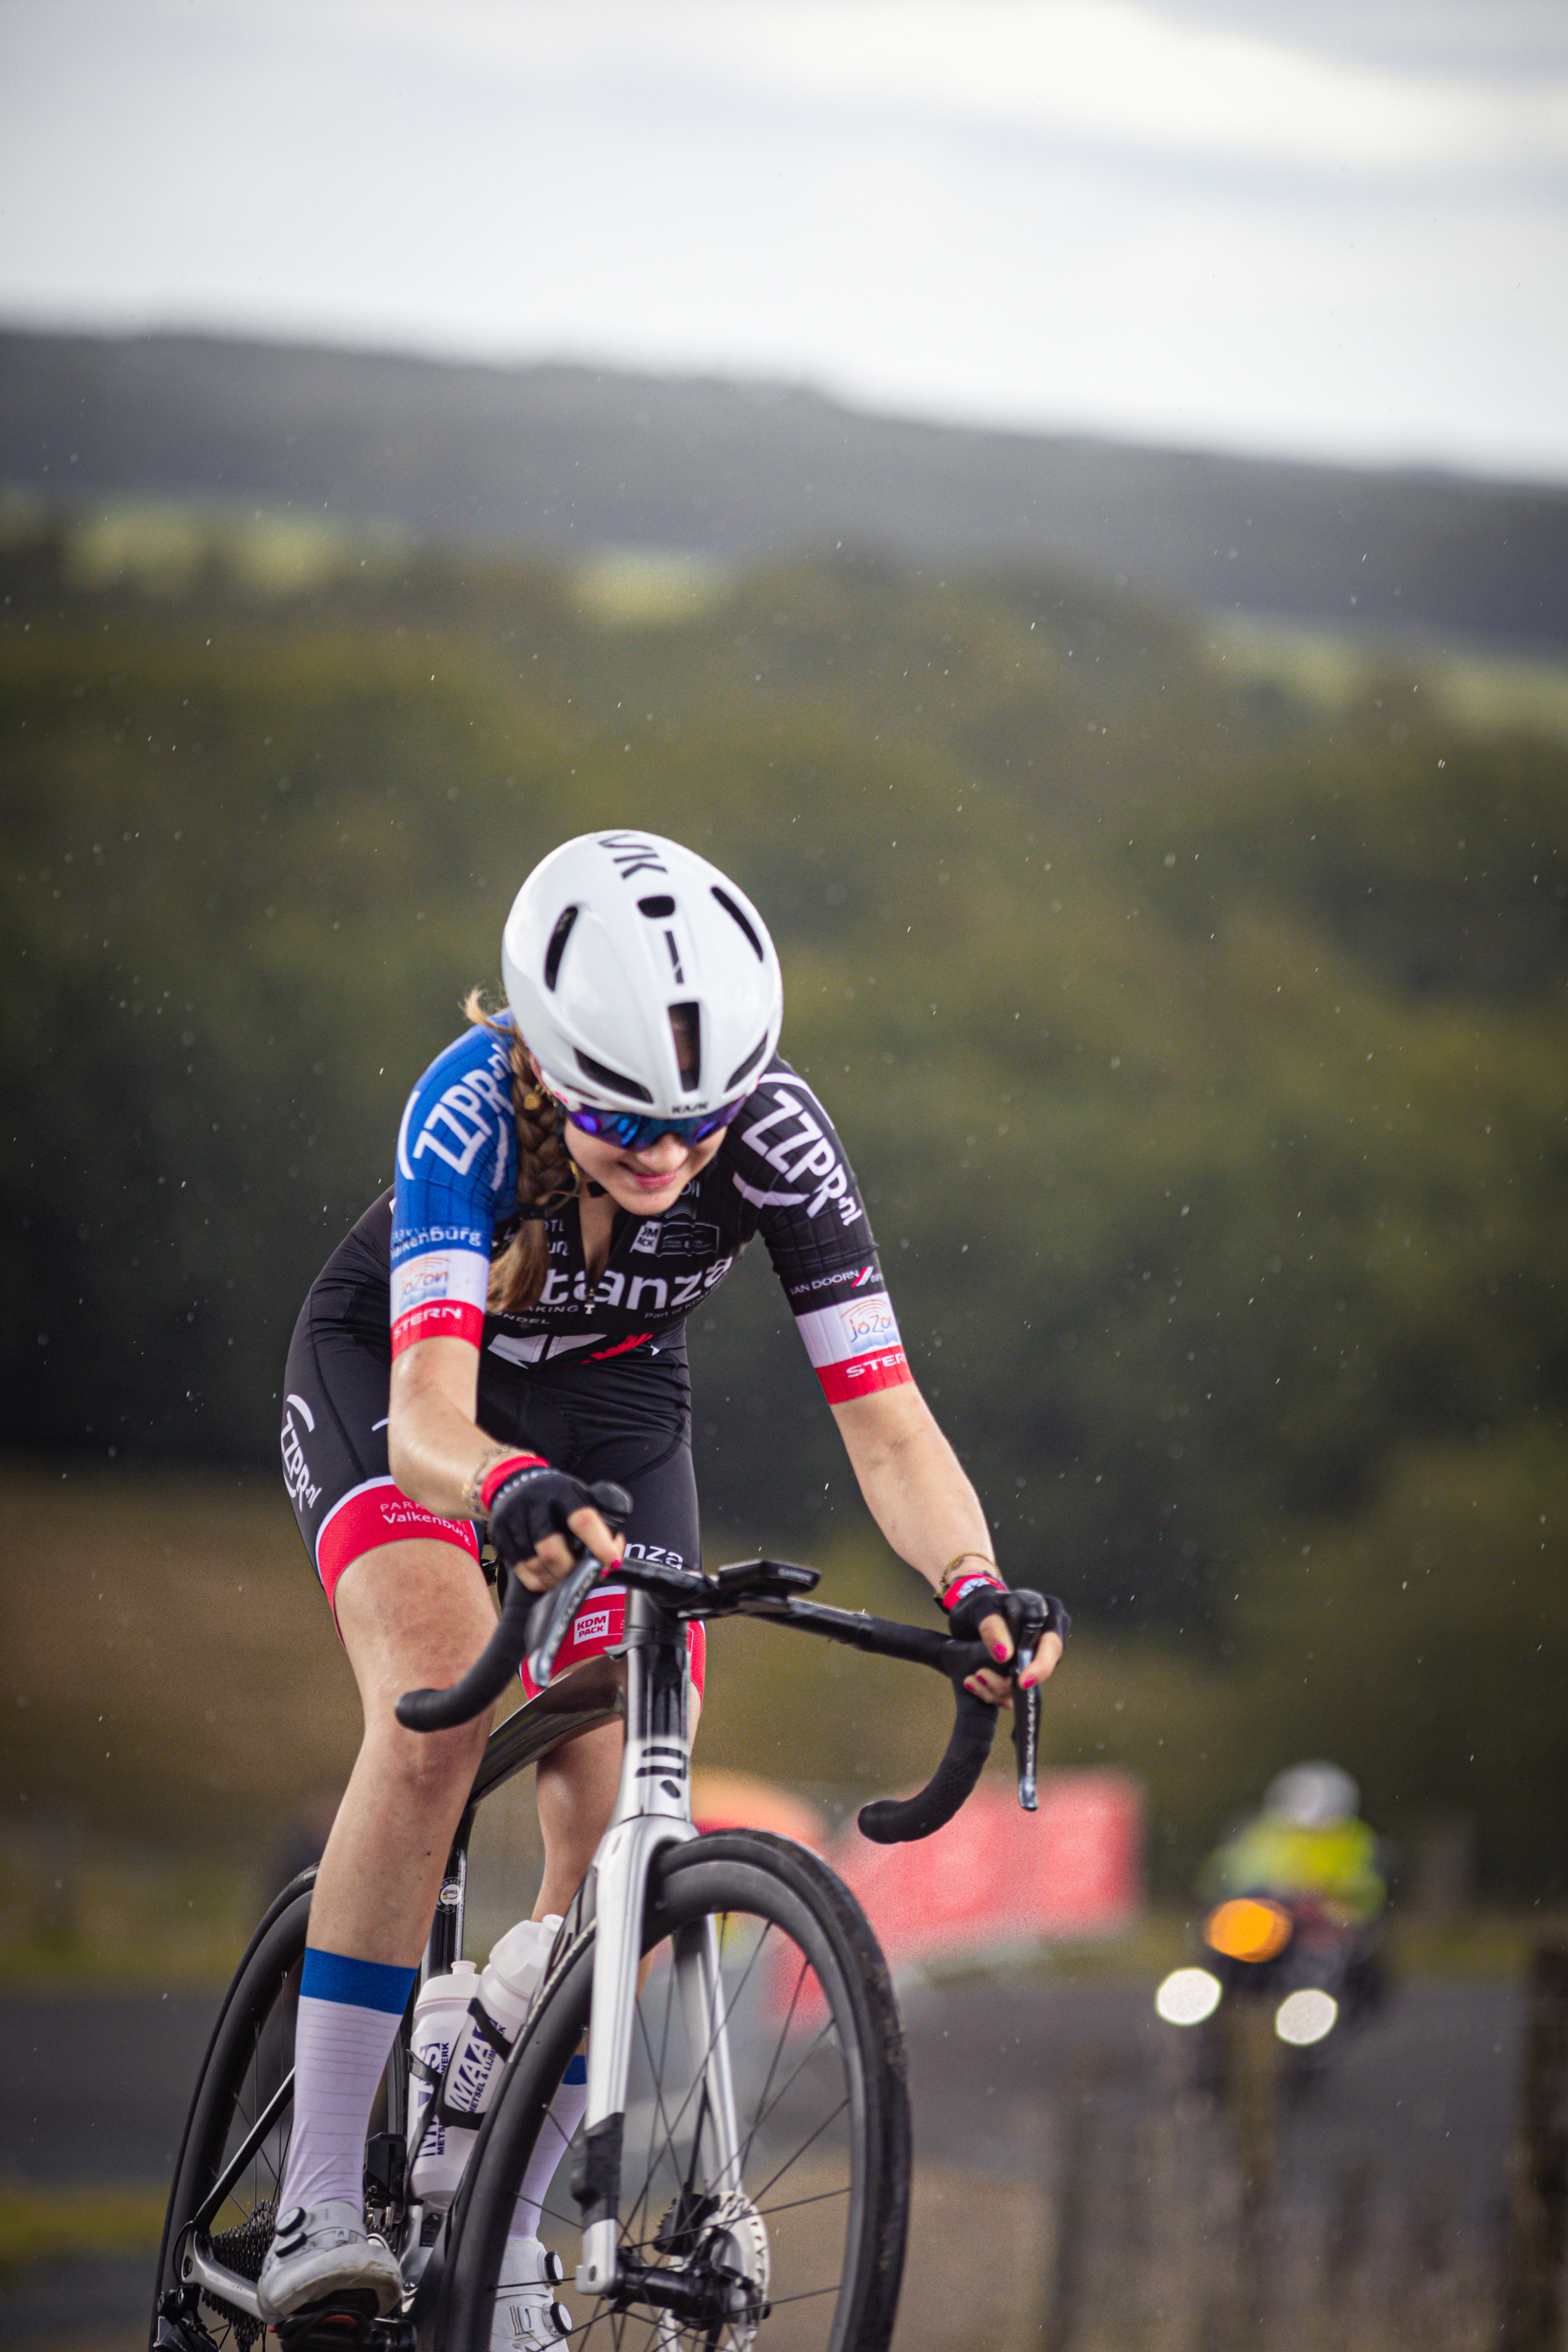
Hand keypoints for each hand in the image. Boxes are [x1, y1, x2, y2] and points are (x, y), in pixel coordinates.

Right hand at [486, 1461, 624, 1591]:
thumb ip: (599, 1524)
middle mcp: (535, 1502)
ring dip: (553, 1579)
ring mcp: (513, 1517)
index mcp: (563, 1491)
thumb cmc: (555, 1496)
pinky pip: (518, 1568)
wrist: (513, 1480)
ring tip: (564, 1579)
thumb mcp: (579, 1497)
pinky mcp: (498, 1532)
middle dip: (571, 1571)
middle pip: (552, 1550)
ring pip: (534, 1563)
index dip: (600, 1545)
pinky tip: (546, 1578)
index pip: (584, 1520)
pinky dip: (536, 1580)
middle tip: (581, 1575)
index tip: (611, 1562)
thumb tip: (613, 1558)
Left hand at [937, 1570, 1068, 1708]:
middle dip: (1012, 1682)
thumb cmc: (980, 1605)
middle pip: (1042, 1671)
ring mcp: (1037, 1658)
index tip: (1022, 1681)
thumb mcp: (981, 1608)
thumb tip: (1004, 1655)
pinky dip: (991, 1693)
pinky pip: (1013, 1693)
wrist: (969, 1616)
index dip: (1041, 1665)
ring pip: (1026, 1686)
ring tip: (974, 1676)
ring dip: (997, 1688)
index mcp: (1047, 1614)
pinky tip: (973, 1682)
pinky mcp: (1023, 1674)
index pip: (1052, 1643)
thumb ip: (992, 1626)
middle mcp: (1047, 1639)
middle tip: (984, 1677)